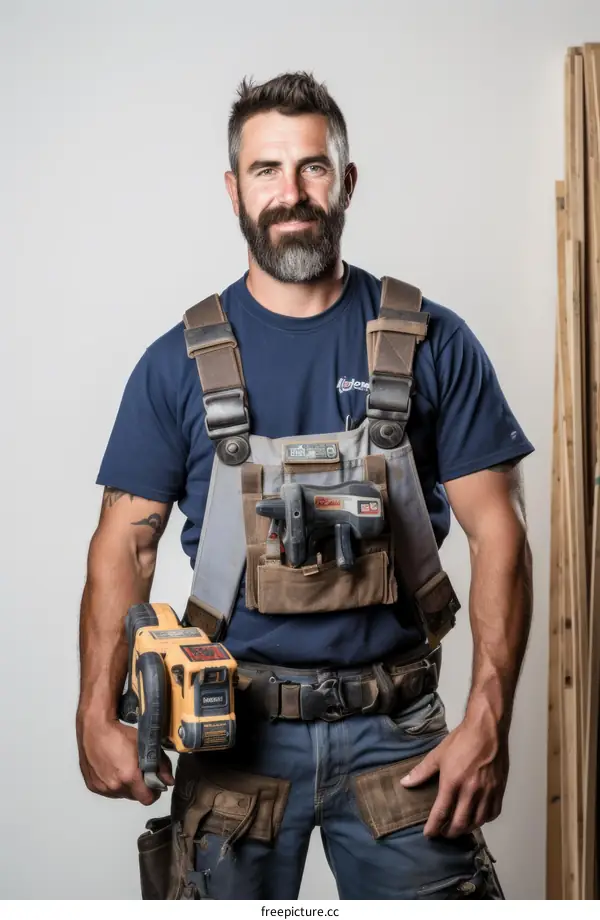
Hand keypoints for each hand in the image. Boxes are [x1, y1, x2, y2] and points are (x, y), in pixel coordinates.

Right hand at [76, 712, 173, 805]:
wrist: (94, 729)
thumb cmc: (117, 733)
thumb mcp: (145, 745)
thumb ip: (161, 765)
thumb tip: (168, 780)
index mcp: (129, 776)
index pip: (147, 799)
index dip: (154, 793)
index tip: (155, 785)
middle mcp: (115, 785)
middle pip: (135, 797)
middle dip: (140, 787)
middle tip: (140, 773)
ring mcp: (102, 787)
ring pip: (121, 794)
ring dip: (126, 786)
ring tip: (125, 768)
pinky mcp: (93, 786)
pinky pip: (108, 791)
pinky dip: (113, 784)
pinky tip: (114, 769)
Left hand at [400, 714, 508, 837]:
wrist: (487, 729)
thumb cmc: (461, 740)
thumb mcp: (438, 754)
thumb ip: (421, 771)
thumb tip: (405, 783)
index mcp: (452, 782)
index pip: (441, 813)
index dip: (434, 827)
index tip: (429, 834)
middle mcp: (471, 791)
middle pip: (460, 823)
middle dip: (449, 833)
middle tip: (443, 833)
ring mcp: (487, 792)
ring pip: (477, 822)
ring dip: (466, 828)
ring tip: (458, 827)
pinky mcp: (499, 790)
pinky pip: (493, 814)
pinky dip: (484, 820)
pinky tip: (477, 818)